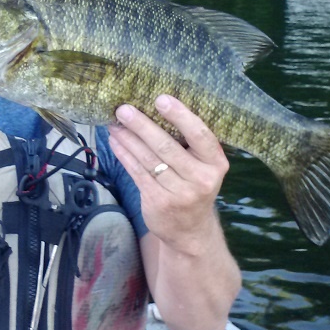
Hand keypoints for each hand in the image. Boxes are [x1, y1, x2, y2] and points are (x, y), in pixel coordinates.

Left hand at [108, 94, 228, 256]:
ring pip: (148, 159)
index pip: (200, 135)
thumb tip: (156, 107)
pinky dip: (124, 155)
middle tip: (124, 109)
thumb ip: (189, 144)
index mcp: (215, 163)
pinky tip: (115, 142)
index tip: (161, 98)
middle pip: (167, 146)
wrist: (190, 230)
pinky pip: (137, 173)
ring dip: (128, 139)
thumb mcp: (203, 166)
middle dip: (142, 125)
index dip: (180, 116)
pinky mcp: (158, 202)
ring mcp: (179, 193)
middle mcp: (201, 179)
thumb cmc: (194, 186)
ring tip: (114, 123)